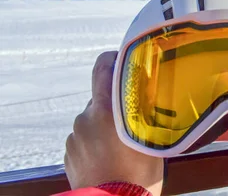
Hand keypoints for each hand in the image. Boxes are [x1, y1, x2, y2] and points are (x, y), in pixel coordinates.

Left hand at [65, 51, 163, 194]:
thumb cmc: (138, 174)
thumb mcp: (152, 136)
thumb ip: (146, 109)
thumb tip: (149, 90)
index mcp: (105, 109)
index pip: (103, 67)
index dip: (113, 59)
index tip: (124, 61)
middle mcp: (85, 119)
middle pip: (101, 98)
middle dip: (116, 105)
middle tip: (135, 119)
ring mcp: (74, 138)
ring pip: (93, 121)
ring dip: (106, 127)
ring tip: (124, 146)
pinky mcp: (69, 155)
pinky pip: (85, 140)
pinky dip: (96, 144)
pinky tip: (111, 158)